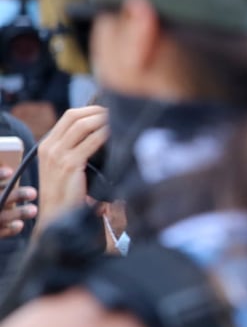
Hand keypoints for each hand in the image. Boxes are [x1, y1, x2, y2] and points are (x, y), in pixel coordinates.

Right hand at [0, 165, 35, 237]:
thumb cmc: (1, 197)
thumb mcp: (1, 190)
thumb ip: (3, 184)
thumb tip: (13, 171)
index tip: (10, 172)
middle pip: (0, 199)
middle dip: (15, 195)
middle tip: (33, 193)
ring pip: (1, 217)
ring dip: (18, 213)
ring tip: (34, 210)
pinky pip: (0, 233)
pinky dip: (10, 229)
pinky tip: (19, 224)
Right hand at [36, 105, 106, 228]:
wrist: (57, 216)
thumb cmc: (68, 195)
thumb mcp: (68, 168)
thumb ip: (79, 152)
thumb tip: (103, 137)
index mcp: (48, 145)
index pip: (69, 116)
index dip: (91, 110)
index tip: (109, 110)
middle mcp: (50, 146)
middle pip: (75, 116)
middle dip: (99, 111)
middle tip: (117, 112)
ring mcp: (58, 155)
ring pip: (83, 125)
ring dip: (103, 119)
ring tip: (119, 120)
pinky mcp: (69, 164)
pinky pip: (91, 142)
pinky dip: (105, 134)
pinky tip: (117, 134)